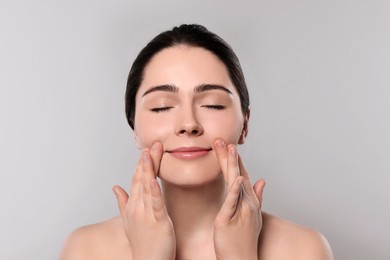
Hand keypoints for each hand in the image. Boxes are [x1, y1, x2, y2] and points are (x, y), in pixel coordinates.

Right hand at [112, 142, 175, 259]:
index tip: (146, 150)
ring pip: (147, 187)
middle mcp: (137, 208)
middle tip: (153, 143)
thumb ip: (123, 202)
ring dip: (149, 169)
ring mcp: (146, 215)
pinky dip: (154, 191)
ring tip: (151, 153)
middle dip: (147, 160)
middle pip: (142, 179)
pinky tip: (154, 179)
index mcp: (133, 206)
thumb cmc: (142, 243)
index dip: (141, 164)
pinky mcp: (159, 222)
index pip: (136, 180)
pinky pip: (156, 204)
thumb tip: (115, 187)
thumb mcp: (129, 220)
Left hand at [213, 139, 265, 259]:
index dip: (235, 160)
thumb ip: (257, 196)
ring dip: (233, 164)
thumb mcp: (253, 216)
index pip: (241, 175)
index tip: (229, 145)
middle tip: (222, 139)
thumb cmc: (245, 239)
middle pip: (238, 174)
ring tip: (229, 148)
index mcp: (248, 200)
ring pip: (236, 183)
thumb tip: (262, 180)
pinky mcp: (230, 219)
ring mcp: (241, 210)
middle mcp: (247, 203)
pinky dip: (236, 189)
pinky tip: (237, 177)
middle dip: (230, 156)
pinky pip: (233, 202)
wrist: (243, 259)